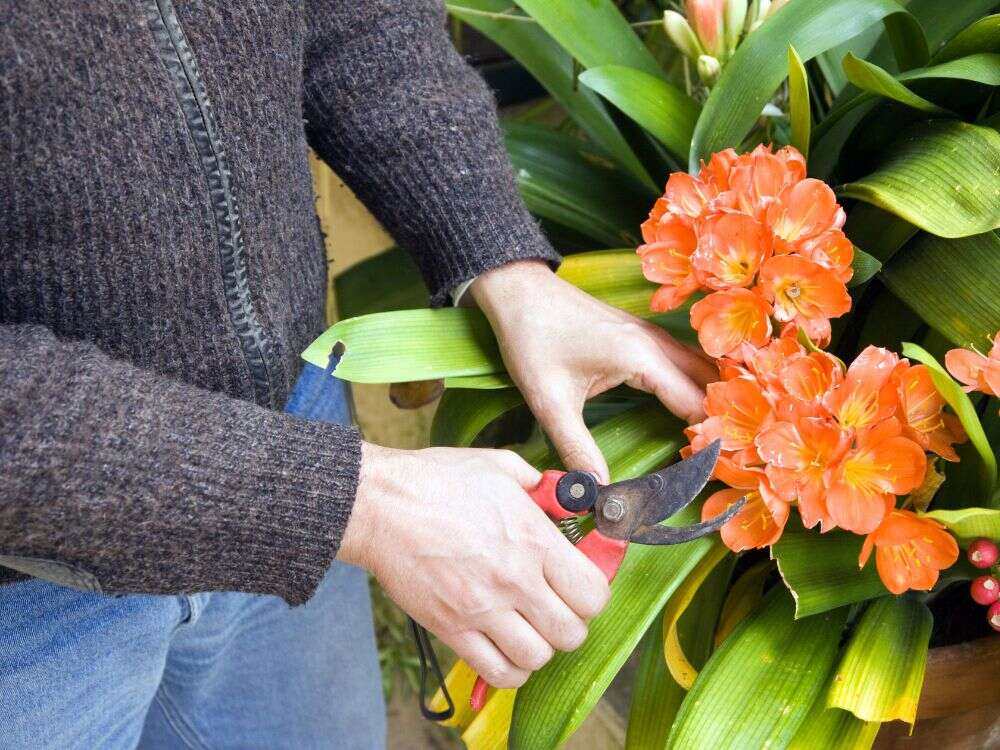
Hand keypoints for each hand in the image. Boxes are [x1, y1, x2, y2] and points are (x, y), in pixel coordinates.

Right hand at [338, 443, 609, 687]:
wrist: (380, 505)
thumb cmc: (437, 481)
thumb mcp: (499, 466)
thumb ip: (539, 486)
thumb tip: (562, 499)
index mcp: (533, 539)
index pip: (592, 593)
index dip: (592, 594)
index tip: (579, 586)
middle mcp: (515, 580)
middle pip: (571, 633)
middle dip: (570, 624)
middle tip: (554, 609)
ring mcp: (482, 609)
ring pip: (537, 658)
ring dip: (539, 648)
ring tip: (528, 629)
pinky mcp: (452, 629)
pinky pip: (498, 673)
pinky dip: (510, 670)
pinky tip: (505, 648)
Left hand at [471, 260, 716, 481]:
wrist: (518, 290)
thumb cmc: (532, 339)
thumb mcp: (549, 402)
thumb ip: (575, 448)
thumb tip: (595, 491)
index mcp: (641, 357)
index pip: (696, 405)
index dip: (710, 439)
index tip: (720, 471)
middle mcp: (656, 343)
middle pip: (710, 384)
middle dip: (722, 421)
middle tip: (727, 462)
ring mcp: (652, 335)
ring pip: (702, 368)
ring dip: (714, 400)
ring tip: (717, 441)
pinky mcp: (642, 335)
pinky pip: (686, 361)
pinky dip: (699, 384)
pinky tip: (696, 408)